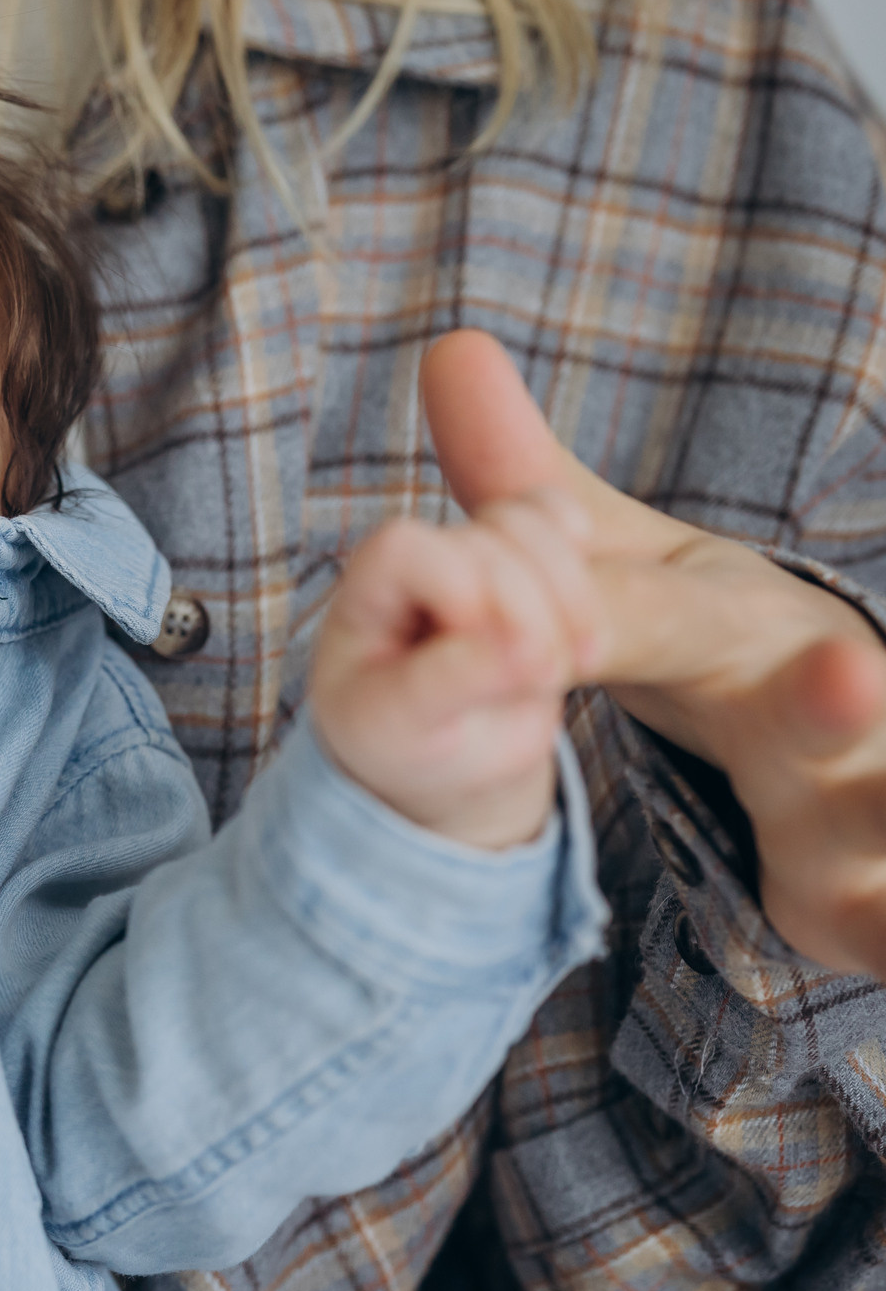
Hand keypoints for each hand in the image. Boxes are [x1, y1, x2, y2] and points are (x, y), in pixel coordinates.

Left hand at [310, 489, 600, 849]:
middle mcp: (420, 560)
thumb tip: (521, 650)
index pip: (408, 548)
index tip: (494, 657)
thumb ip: (447, 682)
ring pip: (531, 524)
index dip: (460, 588)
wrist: (441, 753)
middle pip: (485, 539)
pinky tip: (588, 629)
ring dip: (571, 593)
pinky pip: (560, 523)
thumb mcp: (402, 726)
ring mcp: (477, 556)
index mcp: (368, 590)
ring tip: (578, 665)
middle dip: (528, 610)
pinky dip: (583, 566)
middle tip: (544, 680)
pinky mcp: (529, 564)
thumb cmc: (401, 738)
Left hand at [423, 329, 885, 973]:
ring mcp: (858, 804)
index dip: (626, 620)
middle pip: (826, 706)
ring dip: (884, 840)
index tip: (678, 636)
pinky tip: (882, 943)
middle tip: (841, 672)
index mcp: (743, 626)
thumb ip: (533, 491)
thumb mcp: (631, 571)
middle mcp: (820, 707)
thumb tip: (447, 346)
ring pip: (881, 820)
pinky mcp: (864, 899)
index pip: (671, 623)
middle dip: (835, 696)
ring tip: (868, 872)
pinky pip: (882, 926)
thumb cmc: (724, 640)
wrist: (844, 711)